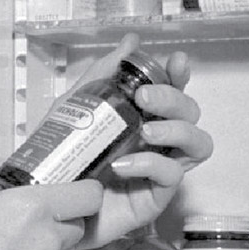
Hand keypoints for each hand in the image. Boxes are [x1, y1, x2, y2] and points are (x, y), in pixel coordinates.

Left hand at [67, 34, 212, 249]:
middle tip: (144, 98)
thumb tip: (130, 43)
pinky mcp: (156, 197)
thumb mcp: (76, 110)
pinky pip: (170, 175)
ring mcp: (161, 169)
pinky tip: (123, 165)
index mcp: (143, 117)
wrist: (50, 206)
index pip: (175, 91)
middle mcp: (159, 141)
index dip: (181, 75)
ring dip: (176, 130)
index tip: (177, 63)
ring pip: (198, 143)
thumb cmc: (65, 159)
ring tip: (145, 132)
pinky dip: (149, 164)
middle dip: (173, 99)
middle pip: (191, 112)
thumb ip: (102, 75)